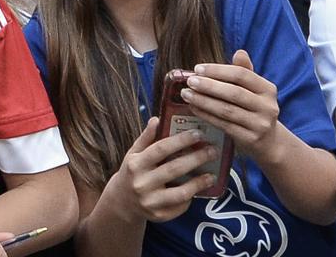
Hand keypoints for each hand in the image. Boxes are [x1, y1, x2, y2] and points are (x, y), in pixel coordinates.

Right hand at [103, 118, 217, 224]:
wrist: (122, 202)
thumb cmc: (132, 172)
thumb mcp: (134, 153)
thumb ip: (146, 137)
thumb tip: (157, 119)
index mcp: (136, 164)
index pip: (160, 149)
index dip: (181, 140)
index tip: (198, 133)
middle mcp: (141, 183)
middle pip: (174, 169)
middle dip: (196, 158)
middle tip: (212, 151)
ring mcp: (150, 202)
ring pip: (180, 193)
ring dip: (199, 183)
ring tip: (212, 175)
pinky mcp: (159, 216)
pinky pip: (180, 207)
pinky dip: (191, 197)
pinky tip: (198, 189)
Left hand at [181, 49, 282, 160]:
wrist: (268, 141)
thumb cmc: (254, 108)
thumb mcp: (253, 90)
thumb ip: (245, 71)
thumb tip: (240, 52)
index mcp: (268, 89)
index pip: (242, 75)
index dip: (219, 70)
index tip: (198, 68)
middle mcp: (268, 107)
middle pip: (234, 93)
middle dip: (209, 86)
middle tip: (189, 81)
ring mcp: (260, 125)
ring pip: (227, 110)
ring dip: (204, 101)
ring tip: (186, 94)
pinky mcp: (250, 139)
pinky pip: (224, 125)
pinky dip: (207, 116)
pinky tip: (194, 108)